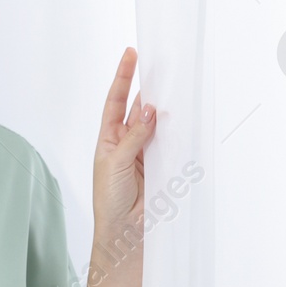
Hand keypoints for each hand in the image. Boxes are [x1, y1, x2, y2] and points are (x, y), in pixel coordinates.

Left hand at [91, 47, 155, 255]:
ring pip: (155, 124)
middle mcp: (126, 143)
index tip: (131, 55)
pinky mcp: (159, 165)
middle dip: (146, 87)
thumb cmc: (108, 200)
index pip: (116, 102)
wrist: (123, 231)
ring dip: (161, 108)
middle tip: (158, 65)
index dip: (123, 78)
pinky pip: (168, 142)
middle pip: (137, 108)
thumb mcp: (114, 162)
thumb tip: (149, 110)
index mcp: (108, 139)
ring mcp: (144, 154)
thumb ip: (134, 136)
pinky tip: (177, 118)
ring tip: (169, 86)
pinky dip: (173, 130)